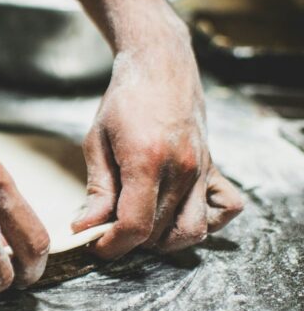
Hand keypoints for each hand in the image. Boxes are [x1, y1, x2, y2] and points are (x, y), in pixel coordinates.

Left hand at [73, 28, 242, 258]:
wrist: (160, 65)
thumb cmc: (123, 100)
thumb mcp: (96, 141)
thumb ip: (97, 189)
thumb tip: (86, 227)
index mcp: (147, 160)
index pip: (135, 225)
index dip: (113, 245)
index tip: (95, 245)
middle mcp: (181, 169)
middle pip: (159, 232)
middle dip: (129, 241)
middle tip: (107, 228)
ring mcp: (203, 169)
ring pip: (191, 230)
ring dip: (163, 239)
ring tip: (138, 224)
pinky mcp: (214, 166)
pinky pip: (224, 209)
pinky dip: (205, 221)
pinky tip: (177, 212)